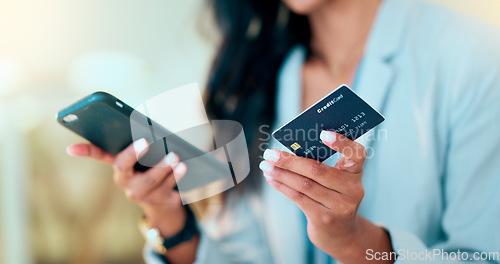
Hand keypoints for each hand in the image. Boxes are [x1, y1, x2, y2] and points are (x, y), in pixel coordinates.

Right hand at [66, 139, 187, 235]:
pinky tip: (183, 170)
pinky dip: (177, 181)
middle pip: (128, 171)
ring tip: (178, 159)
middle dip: (143, 160)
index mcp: (119, 166)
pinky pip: (168, 193)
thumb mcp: (142, 156)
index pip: (99, 155)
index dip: (86, 151)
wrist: (159, 199)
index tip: (74, 147)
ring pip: (153, 184)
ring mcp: (141, 194)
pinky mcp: (157, 202)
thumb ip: (141, 143)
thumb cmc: (148, 167)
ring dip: (167, 171)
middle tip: (156, 147)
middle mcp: (125, 182)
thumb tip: (151, 126)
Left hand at [260, 131, 392, 262]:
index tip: (323, 133)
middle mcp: (352, 189)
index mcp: (356, 173)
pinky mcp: (324, 218)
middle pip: (317, 169)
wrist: (342, 235)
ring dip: (281, 173)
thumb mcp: (337, 181)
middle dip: (289, 160)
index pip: (357, 154)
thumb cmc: (334, 198)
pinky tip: (271, 178)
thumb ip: (322, 165)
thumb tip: (289, 150)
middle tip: (270, 152)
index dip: (342, 142)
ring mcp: (340, 206)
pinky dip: (282, 186)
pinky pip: (298, 197)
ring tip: (266, 165)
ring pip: (304, 184)